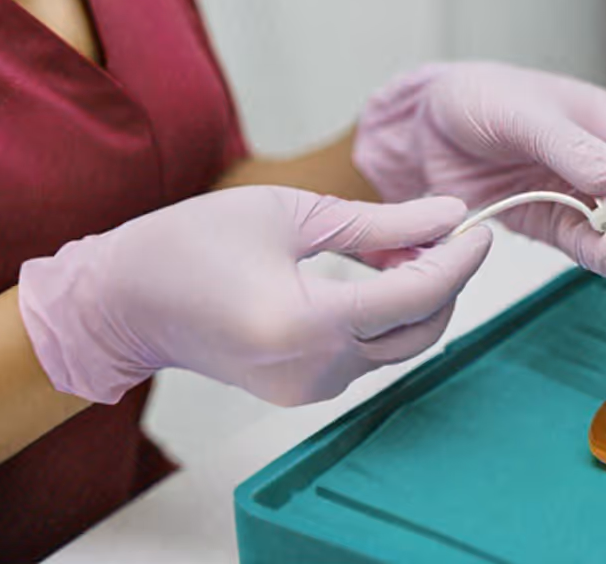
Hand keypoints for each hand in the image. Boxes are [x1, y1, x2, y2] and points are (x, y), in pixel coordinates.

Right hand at [18, 187, 490, 404]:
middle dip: (445, 280)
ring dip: (416, 297)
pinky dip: (385, 316)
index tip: (480, 229)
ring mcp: (310, 389)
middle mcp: (314, 370)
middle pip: (419, 330)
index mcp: (306, 323)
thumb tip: (448, 216)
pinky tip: (378, 275)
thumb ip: (380, 222)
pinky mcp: (305, 390)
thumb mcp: (291, 214)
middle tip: (443, 230)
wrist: (125, 302)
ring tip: (404, 242)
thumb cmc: (190, 244)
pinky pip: (368, 355)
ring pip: (398, 346)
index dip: (459, 261)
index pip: (415, 297)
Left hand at [354, 62, 605, 278]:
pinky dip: (592, 256)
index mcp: (603, 124)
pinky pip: (578, 244)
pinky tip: (600, 264)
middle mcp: (597, 161)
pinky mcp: (545, 221)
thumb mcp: (521, 113)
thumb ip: (567, 146)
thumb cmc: (474, 97)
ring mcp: (571, 195)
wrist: (422, 126)